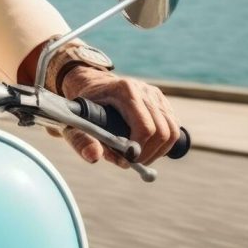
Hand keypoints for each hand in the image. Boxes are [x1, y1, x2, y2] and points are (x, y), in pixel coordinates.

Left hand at [56, 66, 180, 168]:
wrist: (90, 85)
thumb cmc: (82, 106)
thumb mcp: (73, 122)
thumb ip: (81, 140)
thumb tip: (94, 157)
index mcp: (124, 91)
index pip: (145, 127)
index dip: (140, 149)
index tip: (128, 160)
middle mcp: (144, 90)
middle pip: (163, 131)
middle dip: (150, 153)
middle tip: (134, 162)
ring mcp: (155, 94)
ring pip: (173, 131)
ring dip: (159, 151)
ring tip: (140, 157)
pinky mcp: (162, 101)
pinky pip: (173, 127)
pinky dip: (163, 143)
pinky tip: (146, 146)